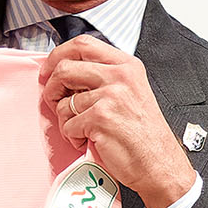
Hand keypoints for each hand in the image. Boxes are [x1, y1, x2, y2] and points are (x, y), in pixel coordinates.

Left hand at [42, 36, 197, 207]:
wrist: (158, 163)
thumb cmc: (143, 133)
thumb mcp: (131, 91)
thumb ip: (103, 76)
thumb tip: (65, 71)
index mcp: (126, 65)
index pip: (83, 44)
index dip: (58, 55)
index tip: (49, 70)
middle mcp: (120, 76)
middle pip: (65, 68)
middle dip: (51, 86)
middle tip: (53, 100)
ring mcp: (111, 96)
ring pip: (63, 102)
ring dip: (66, 120)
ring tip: (84, 130)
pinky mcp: (101, 118)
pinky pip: (68, 124)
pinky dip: (73, 136)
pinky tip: (89, 140)